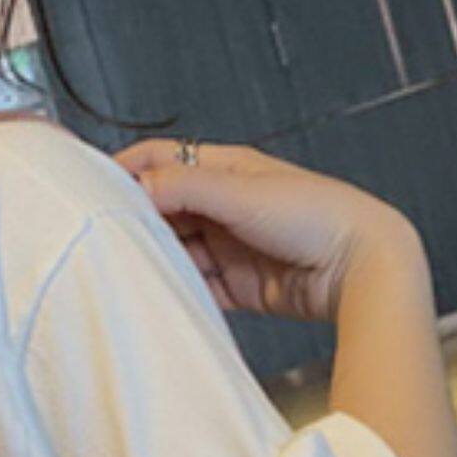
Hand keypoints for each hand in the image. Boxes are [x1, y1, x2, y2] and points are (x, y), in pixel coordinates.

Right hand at [115, 137, 418, 321]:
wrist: (362, 268)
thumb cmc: (319, 216)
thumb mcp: (241, 192)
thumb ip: (183, 186)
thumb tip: (135, 185)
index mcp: (228, 169)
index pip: (163, 160)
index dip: (127, 170)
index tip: (94, 187)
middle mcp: (227, 205)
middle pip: (164, 209)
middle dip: (136, 221)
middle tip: (102, 236)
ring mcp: (231, 245)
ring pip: (177, 250)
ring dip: (155, 259)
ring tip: (125, 270)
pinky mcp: (239, 285)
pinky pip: (197, 287)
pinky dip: (178, 291)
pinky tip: (161, 295)